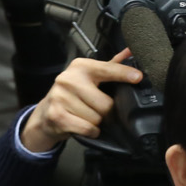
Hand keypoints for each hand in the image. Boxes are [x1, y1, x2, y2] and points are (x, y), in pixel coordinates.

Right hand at [20, 52, 142, 152]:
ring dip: (96, 122)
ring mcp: (61, 97)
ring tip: (85, 116)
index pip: (107, 69)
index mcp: (80, 67)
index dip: (124, 74)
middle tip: (95, 109)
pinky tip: (82, 125)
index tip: (138, 77)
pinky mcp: (58, 115)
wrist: (46, 114)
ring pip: (97, 119)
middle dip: (106, 112)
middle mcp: (69, 79)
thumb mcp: (89, 77)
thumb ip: (110, 66)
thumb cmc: (72, 95)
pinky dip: (90, 132)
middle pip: (106, 104)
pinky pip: (88, 129)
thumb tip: (129, 53)